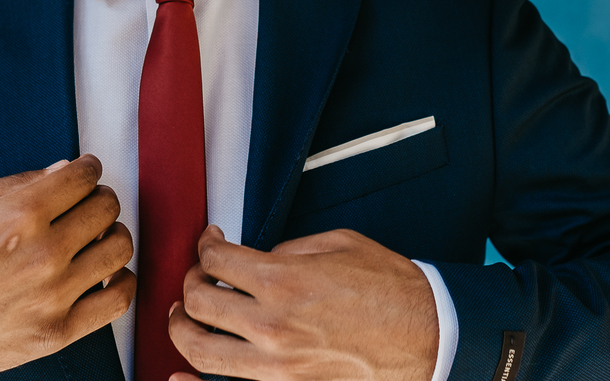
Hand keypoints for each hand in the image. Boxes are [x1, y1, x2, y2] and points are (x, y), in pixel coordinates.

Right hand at [0, 154, 135, 380]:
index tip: (83, 173)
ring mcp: (53, 296)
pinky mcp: (56, 332)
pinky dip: (120, 280)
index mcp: (18, 216)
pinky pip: (119, 298)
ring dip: (111, 234)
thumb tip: (65, 169)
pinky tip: (102, 274)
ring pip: (119, 247)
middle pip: (106, 207)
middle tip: (83, 204)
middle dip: (97, 198)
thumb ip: (18, 183)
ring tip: (92, 238)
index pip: (84, 176)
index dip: (87, 169)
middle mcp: (42, 254)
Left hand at [169, 226, 438, 380]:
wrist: (429, 336)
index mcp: (285, 281)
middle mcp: (273, 326)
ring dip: (182, 329)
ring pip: (200, 350)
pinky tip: (180, 377)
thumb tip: (257, 259)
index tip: (211, 242)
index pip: (217, 260)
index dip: (207, 245)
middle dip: (190, 282)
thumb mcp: (340, 245)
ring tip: (185, 316)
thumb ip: (289, 250)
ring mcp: (277, 366)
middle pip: (198, 303)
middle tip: (198, 274)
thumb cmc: (392, 290)